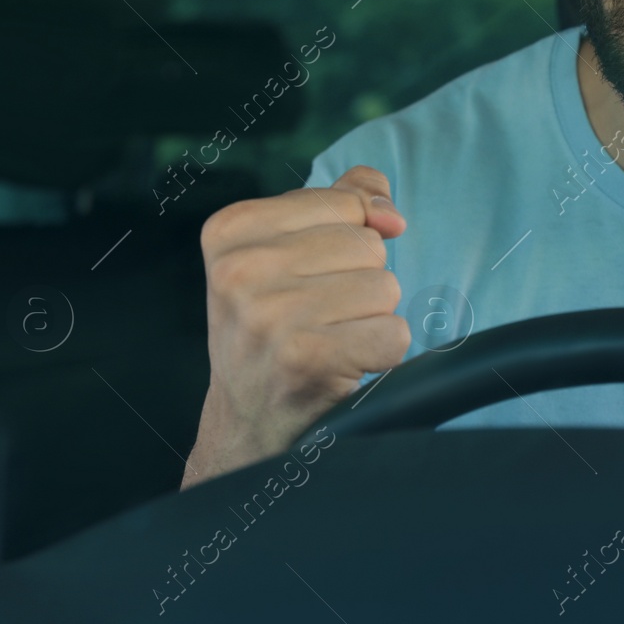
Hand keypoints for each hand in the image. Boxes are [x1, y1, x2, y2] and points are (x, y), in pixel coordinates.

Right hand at [183, 165, 408, 487]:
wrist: (246, 422)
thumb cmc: (274, 327)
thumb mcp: (286, 251)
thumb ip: (343, 202)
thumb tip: (390, 211)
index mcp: (230, 229)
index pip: (346, 203)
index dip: (347, 242)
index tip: (306, 279)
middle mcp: (241, 270)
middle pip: (368, 246)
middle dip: (360, 282)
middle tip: (315, 318)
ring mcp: (270, 316)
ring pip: (385, 287)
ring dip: (371, 319)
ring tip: (326, 341)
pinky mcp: (306, 359)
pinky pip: (394, 333)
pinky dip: (383, 353)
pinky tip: (343, 366)